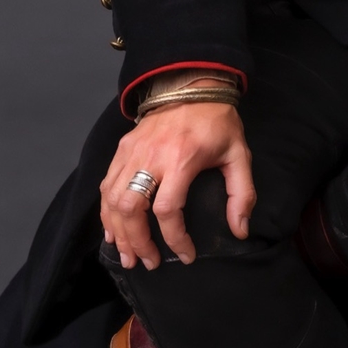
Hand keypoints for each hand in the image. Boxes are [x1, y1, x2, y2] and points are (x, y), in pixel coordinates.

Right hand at [100, 100, 254, 270]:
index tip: (185, 256)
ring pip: (113, 200)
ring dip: (118, 232)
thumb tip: (240, 231)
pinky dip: (106, 212)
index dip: (175, 239)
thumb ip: (242, 194)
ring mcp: (132, 151)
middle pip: (131, 209)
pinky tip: (112, 231)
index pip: (168, 210)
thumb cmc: (218, 122)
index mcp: (182, 159)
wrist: (193, 84)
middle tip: (148, 263)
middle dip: (138, 242)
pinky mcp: (123, 148)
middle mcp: (152, 157)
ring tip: (127, 256)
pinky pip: (107, 185)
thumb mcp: (239, 155)